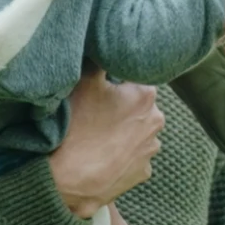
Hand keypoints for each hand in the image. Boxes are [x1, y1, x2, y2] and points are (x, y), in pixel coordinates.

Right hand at [47, 72, 162, 217]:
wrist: (68, 179)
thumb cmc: (77, 127)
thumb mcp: (84, 82)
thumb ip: (99, 60)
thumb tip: (103, 45)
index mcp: (146, 95)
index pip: (133, 79)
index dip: (114, 84)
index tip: (99, 92)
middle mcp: (156, 121)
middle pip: (137, 106)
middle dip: (121, 108)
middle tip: (96, 115)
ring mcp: (151, 149)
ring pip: (137, 132)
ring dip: (123, 132)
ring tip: (97, 138)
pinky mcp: (143, 172)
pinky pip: (134, 157)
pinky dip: (122, 156)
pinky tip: (103, 156)